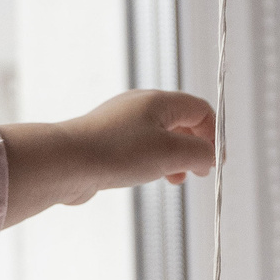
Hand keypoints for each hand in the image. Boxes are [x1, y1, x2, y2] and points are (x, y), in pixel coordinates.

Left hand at [0, 91, 215, 224]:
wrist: (65, 163)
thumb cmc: (116, 153)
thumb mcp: (170, 153)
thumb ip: (199, 153)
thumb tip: (211, 157)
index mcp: (159, 101)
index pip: (200, 110)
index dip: (213, 135)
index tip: (214, 162)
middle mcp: (140, 106)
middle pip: (181, 122)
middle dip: (195, 148)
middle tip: (198, 172)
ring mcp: (122, 123)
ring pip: (161, 137)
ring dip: (175, 158)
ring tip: (175, 179)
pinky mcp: (108, 141)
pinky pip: (141, 148)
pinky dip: (153, 162)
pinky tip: (149, 178)